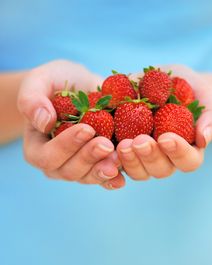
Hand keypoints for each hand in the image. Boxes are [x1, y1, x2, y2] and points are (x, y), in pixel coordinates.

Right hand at [17, 60, 124, 188]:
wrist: (81, 88)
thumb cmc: (55, 84)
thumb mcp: (39, 82)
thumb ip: (32, 99)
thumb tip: (44, 121)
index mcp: (37, 148)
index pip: (47, 156)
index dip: (66, 146)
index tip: (86, 129)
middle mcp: (56, 164)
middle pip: (70, 171)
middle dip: (89, 158)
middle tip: (106, 144)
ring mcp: (78, 168)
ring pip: (88, 177)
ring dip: (103, 169)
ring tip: (118, 156)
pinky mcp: (97, 167)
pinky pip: (103, 179)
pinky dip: (113, 179)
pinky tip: (123, 177)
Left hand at [116, 64, 211, 179]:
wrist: (158, 81)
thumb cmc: (186, 87)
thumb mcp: (203, 94)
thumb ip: (211, 116)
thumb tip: (204, 138)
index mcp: (187, 149)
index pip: (188, 161)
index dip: (178, 153)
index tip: (166, 137)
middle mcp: (165, 159)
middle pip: (160, 170)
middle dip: (150, 157)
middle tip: (140, 141)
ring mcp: (142, 159)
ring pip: (138, 172)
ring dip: (129, 161)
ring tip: (122, 143)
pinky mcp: (122, 153)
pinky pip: (116, 164)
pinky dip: (110, 160)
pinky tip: (104, 148)